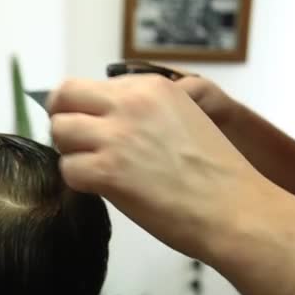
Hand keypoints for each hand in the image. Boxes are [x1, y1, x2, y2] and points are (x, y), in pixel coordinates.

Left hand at [49, 75, 270, 256]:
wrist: (235, 209)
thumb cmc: (214, 172)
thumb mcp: (181, 117)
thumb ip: (141, 110)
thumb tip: (102, 117)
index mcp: (149, 87)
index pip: (87, 85)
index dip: (82, 109)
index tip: (90, 127)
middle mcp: (129, 103)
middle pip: (62, 97)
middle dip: (63, 121)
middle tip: (78, 145)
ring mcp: (116, 136)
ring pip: (59, 132)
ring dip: (71, 153)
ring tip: (94, 169)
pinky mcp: (107, 170)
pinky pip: (67, 170)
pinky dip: (79, 182)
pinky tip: (101, 188)